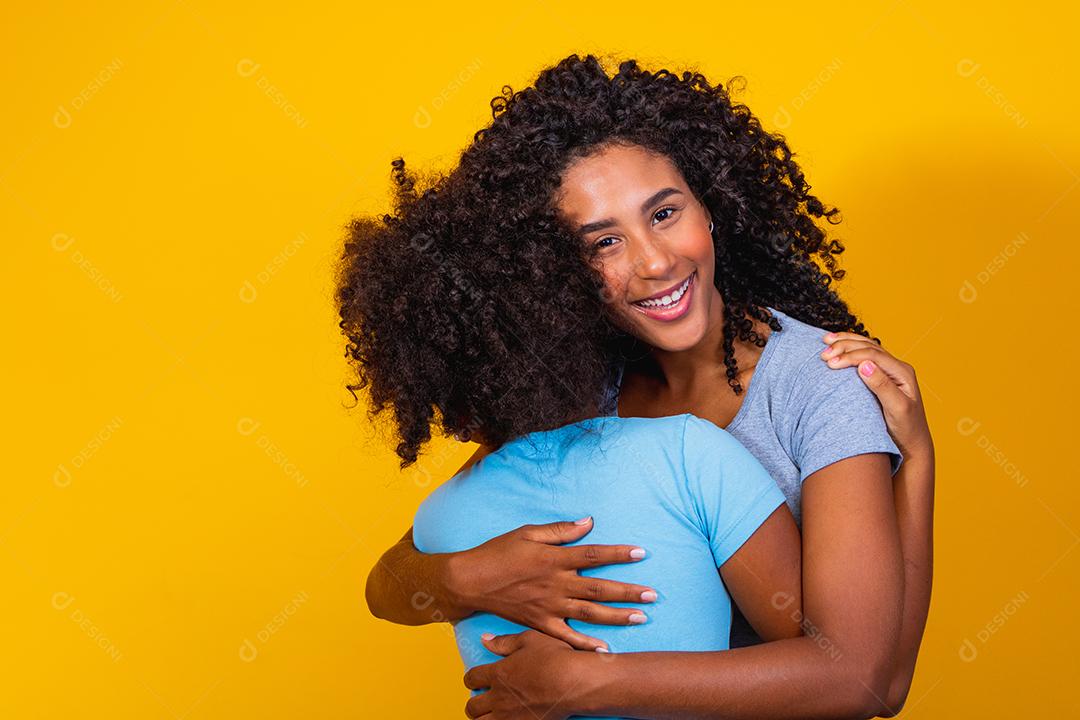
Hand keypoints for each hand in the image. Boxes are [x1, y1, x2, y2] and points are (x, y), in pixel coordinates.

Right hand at [446, 517, 655, 650]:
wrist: (470, 581)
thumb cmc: (498, 552)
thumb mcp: (527, 533)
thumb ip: (559, 530)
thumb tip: (588, 522)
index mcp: (554, 559)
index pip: (593, 555)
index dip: (618, 554)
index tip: (641, 553)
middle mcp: (556, 584)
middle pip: (599, 589)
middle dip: (628, 592)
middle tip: (652, 595)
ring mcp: (549, 606)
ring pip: (589, 614)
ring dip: (617, 617)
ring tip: (641, 618)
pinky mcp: (540, 623)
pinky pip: (566, 637)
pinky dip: (585, 644)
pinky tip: (605, 649)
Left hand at [464, 630, 586, 719]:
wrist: (573, 682)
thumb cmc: (555, 658)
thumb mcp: (529, 640)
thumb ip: (504, 642)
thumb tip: (485, 640)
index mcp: (498, 674)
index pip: (471, 678)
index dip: (470, 679)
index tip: (475, 679)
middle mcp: (499, 698)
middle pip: (472, 708)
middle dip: (473, 704)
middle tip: (480, 701)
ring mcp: (510, 716)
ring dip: (483, 719)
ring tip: (490, 715)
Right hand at [820, 332, 932, 456]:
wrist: (912, 444)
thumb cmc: (906, 430)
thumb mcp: (897, 409)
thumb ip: (882, 386)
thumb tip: (865, 365)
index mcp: (902, 372)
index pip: (873, 355)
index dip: (850, 356)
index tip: (830, 363)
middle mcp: (897, 368)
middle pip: (868, 347)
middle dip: (844, 346)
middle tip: (823, 353)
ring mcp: (890, 371)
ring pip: (866, 347)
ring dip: (845, 343)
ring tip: (826, 341)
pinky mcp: (881, 377)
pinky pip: (864, 357)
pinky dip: (849, 349)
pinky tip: (837, 347)